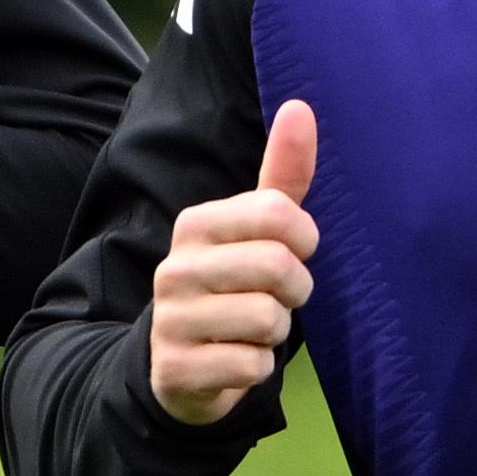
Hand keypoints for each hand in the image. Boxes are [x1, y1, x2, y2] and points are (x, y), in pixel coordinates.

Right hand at [147, 99, 319, 425]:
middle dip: (294, 291)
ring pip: (268, 320)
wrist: (180, 366)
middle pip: (279, 267)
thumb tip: (300, 106)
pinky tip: (234, 360)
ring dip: (275, 333)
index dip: (304, 241)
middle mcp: (175, 266)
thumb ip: (282, 176)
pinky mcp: (177, 369)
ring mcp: (172, 319)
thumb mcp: (255, 231)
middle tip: (274, 299)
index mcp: (196, 224)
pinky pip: (253, 366)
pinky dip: (257, 368)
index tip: (292, 253)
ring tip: (251, 331)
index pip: (280, 215)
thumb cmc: (232, 287)